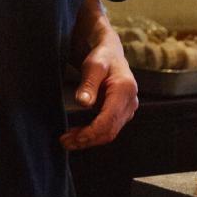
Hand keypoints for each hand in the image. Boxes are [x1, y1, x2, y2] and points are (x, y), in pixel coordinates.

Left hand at [59, 34, 138, 150]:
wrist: (111, 54)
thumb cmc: (102, 57)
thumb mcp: (93, 65)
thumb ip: (88, 84)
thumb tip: (83, 103)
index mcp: (125, 89)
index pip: (109, 119)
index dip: (91, 132)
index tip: (74, 137)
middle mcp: (130, 102)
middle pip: (110, 130)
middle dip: (87, 139)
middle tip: (65, 142)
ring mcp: (128, 109)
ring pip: (109, 133)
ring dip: (89, 140)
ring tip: (67, 141)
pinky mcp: (122, 113)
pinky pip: (109, 128)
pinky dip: (93, 134)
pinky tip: (77, 134)